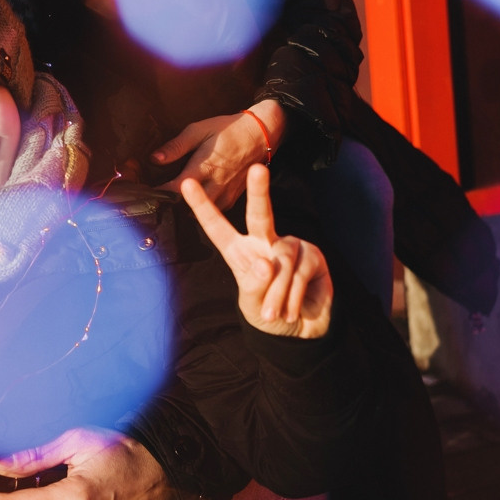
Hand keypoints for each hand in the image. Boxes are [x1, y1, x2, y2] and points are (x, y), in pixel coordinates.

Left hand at [154, 101, 285, 210]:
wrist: (262, 135)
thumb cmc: (229, 130)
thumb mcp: (200, 130)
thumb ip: (176, 146)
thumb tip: (154, 159)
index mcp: (205, 168)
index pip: (175, 190)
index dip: (158, 194)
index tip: (144, 192)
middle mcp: (215, 186)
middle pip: (185, 207)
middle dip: (168, 205)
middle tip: (153, 200)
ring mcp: (225, 196)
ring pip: (199, 214)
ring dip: (183, 209)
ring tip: (168, 202)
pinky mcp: (232, 200)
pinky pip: (212, 212)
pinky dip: (198, 210)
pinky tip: (188, 203)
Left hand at [180, 164, 331, 338]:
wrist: (300, 330)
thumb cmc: (267, 313)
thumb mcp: (252, 304)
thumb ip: (254, 286)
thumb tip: (265, 264)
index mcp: (240, 251)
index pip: (218, 228)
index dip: (203, 207)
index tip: (186, 184)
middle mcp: (265, 242)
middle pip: (260, 214)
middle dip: (258, 191)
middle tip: (257, 169)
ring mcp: (291, 247)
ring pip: (282, 262)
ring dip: (277, 293)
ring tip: (275, 314)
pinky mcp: (313, 256)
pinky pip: (300, 273)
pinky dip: (293, 296)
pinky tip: (291, 311)